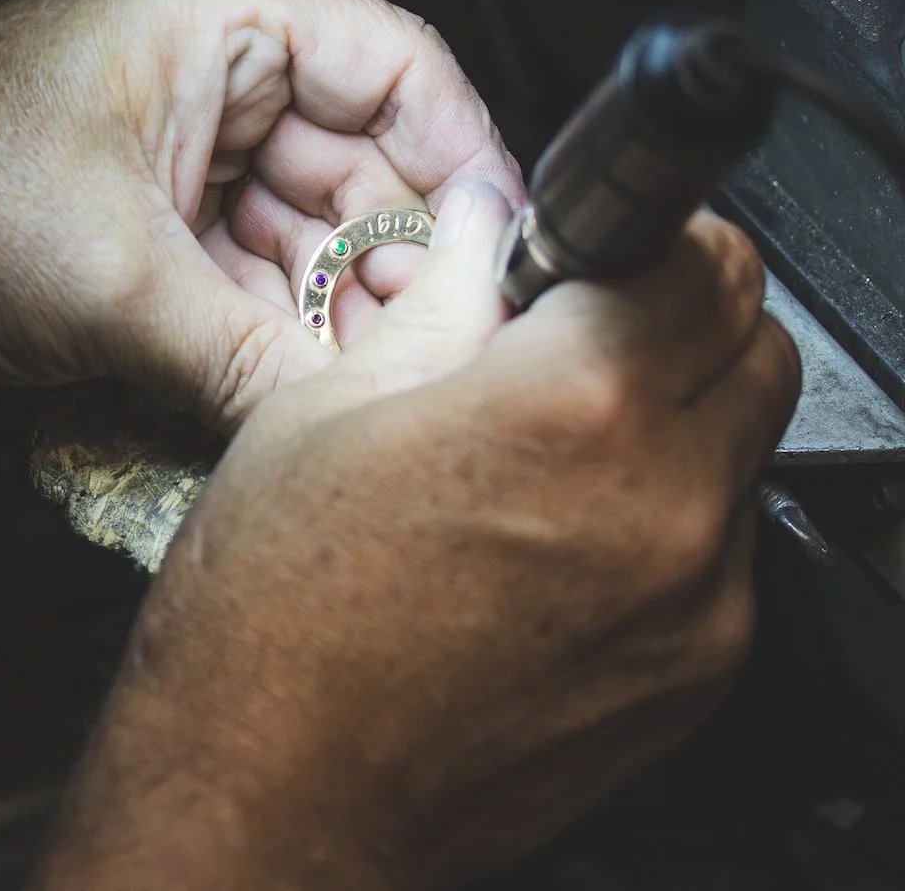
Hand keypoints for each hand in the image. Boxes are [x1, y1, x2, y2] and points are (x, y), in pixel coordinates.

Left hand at [0, 0, 521, 429]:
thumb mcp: (110, 279)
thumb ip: (251, 356)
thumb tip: (358, 421)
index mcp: (213, 14)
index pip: (399, 65)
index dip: (465, 164)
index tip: (504, 261)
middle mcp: (204, 72)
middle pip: (361, 166)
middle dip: (392, 270)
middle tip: (429, 369)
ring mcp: (171, 155)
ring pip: (303, 236)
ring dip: (328, 320)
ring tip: (362, 403)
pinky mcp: (139, 229)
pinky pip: (241, 281)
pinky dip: (265, 338)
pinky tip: (290, 400)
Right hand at [33, 200, 800, 890]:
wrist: (272, 795)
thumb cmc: (270, 622)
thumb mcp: (326, 408)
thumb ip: (445, 302)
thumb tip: (491, 229)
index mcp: (568, 410)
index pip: (700, 255)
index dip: (644, 233)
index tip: (594, 247)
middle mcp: (661, 504)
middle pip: (753, 340)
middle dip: (675, 312)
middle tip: (573, 330)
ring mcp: (693, 602)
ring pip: (742, 445)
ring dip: (672, 412)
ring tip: (545, 445)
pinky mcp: (695, 674)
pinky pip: (718, 548)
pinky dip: (660, 514)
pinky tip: (549, 533)